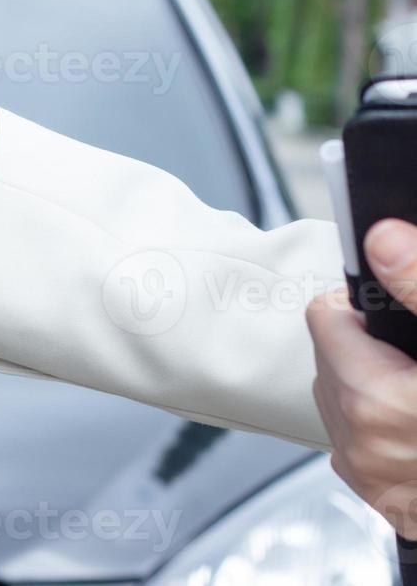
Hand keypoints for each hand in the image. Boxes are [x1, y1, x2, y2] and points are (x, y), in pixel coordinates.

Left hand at [308, 219, 416, 537]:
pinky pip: (354, 435)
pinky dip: (377, 420)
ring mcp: (364, 470)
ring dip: (370, 381)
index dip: (362, 306)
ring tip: (415, 382)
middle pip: (331, 355)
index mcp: (375, 397)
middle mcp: (358, 439)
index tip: (392, 313)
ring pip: (339, 394)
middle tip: (414, 353)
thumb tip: (382, 240)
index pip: (325, 314)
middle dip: (368, 345)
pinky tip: (415, 418)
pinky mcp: (374, 491)